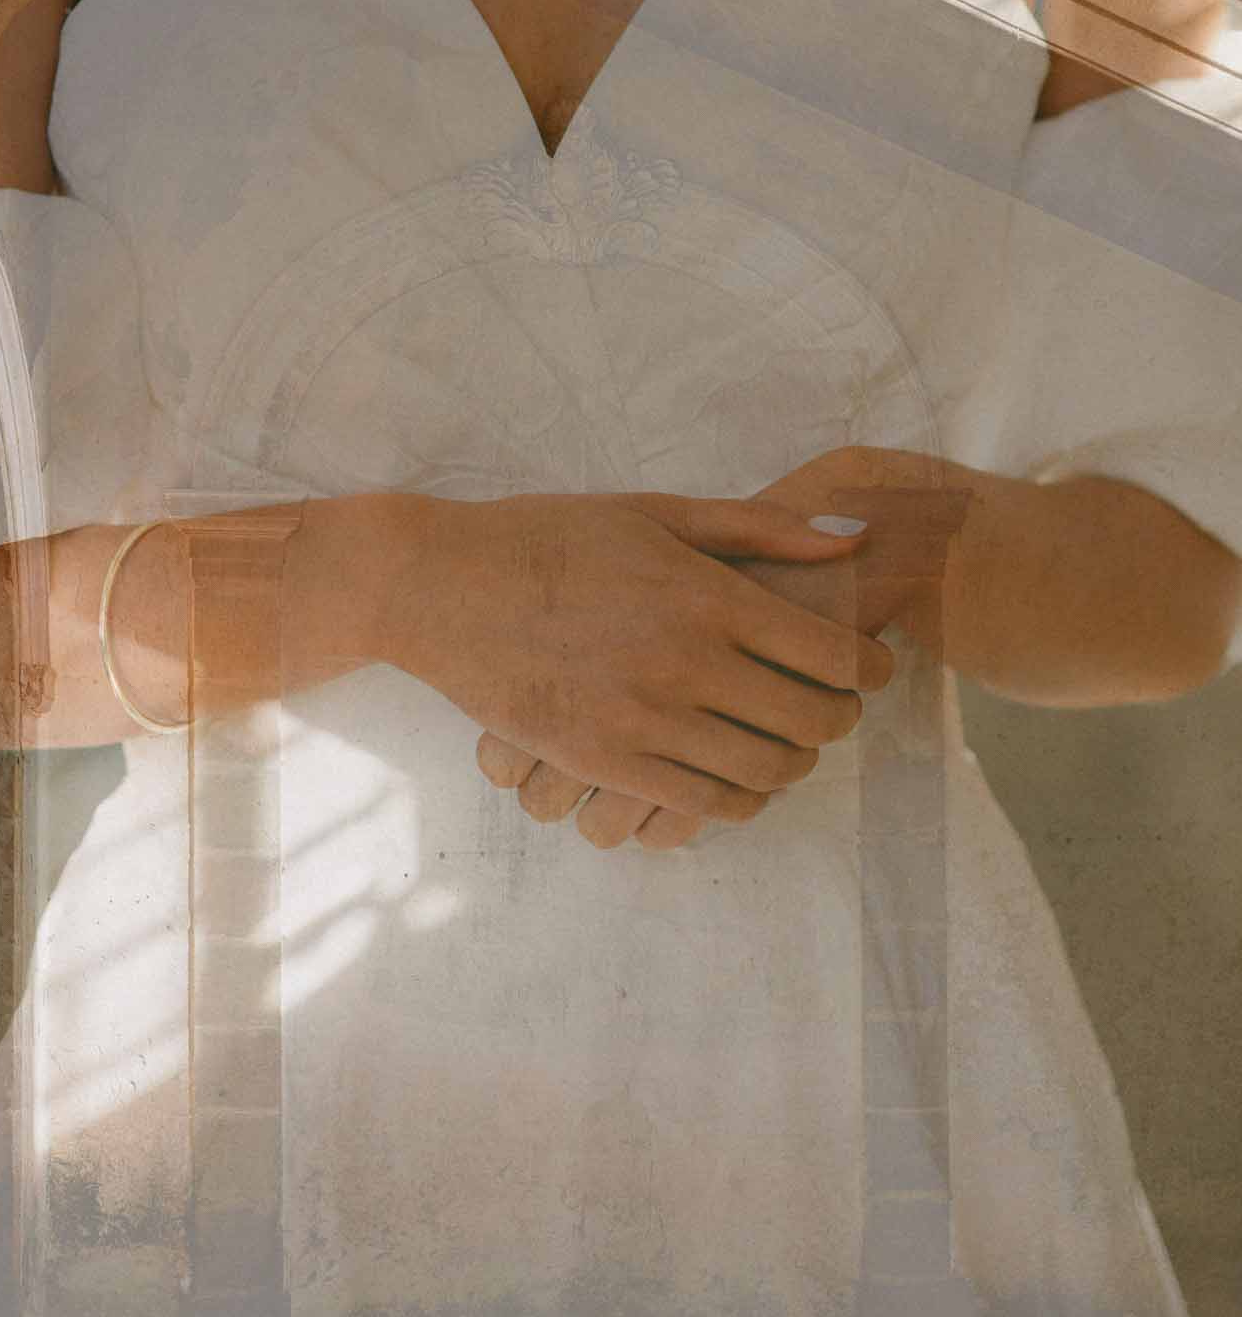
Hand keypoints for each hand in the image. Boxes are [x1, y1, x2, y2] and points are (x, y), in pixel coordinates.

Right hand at [384, 489, 893, 838]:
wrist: (442, 588)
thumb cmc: (551, 537)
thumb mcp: (656, 511)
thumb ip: (760, 529)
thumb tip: (855, 539)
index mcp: (705, 595)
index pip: (830, 655)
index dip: (870, 669)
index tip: (873, 669)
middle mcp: (685, 664)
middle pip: (811, 721)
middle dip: (840, 720)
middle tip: (836, 708)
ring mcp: (644, 722)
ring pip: (764, 774)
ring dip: (794, 764)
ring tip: (787, 744)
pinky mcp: (604, 764)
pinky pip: (703, 806)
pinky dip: (739, 800)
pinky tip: (734, 775)